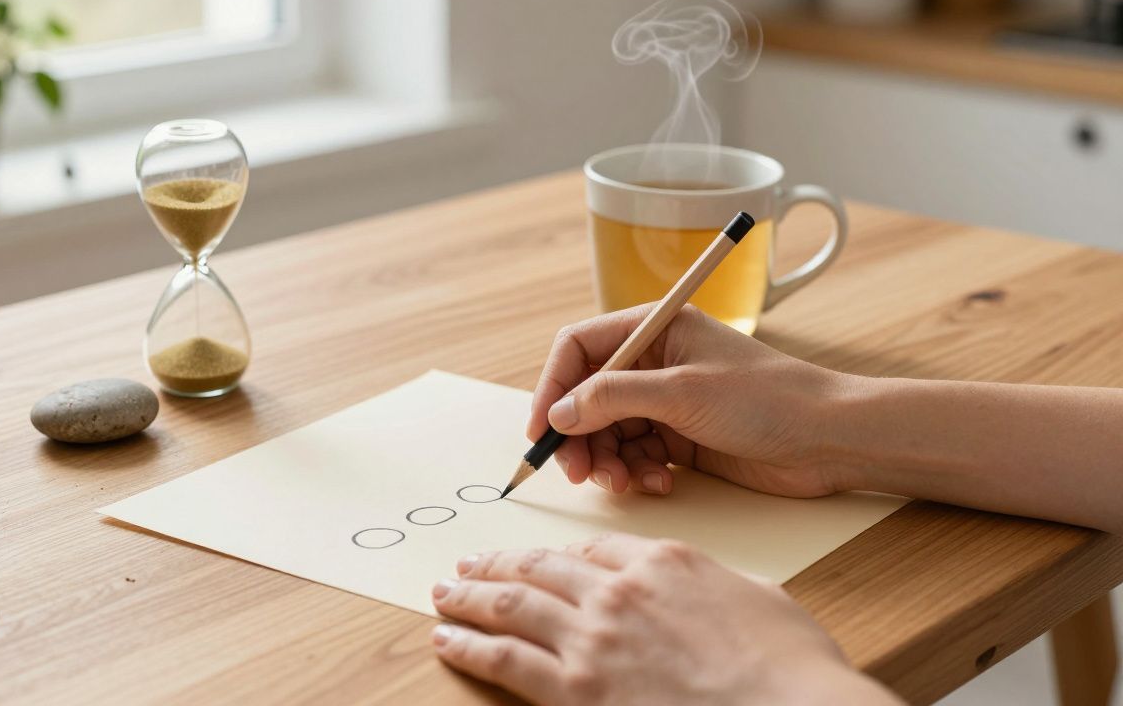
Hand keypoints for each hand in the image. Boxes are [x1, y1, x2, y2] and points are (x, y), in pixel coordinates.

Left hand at [431, 533, 899, 705]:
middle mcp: (619, 590)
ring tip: (444, 591)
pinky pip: (504, 658)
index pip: (595, 548)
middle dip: (498, 564)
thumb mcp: (763, 600)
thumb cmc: (792, 669)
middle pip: (541, 566)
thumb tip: (709, 590)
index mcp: (665, 562)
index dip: (560, 554)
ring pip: (511, 604)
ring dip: (470, 596)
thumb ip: (719, 586)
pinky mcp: (574, 688)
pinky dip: (468, 644)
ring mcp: (593, 637)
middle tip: (469, 563)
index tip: (540, 559)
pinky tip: (447, 638)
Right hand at [528, 304, 853, 496]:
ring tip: (626, 484)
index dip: (552, 387)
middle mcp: (654, 362)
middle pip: (586, 396)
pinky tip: (659, 484)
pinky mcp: (679, 438)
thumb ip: (613, 398)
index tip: (541, 430)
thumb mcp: (682, 392)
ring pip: (607, 432)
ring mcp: (666, 401)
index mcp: (654, 328)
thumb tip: (559, 414)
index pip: (578, 349)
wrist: (829, 439)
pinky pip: (635, 455)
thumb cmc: (767, 399)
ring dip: (608, 461)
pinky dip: (636, 473)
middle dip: (579, 436)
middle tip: (580, 474)